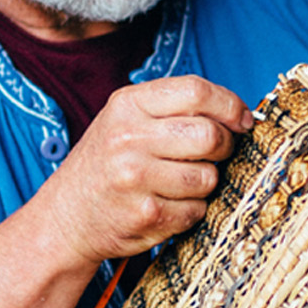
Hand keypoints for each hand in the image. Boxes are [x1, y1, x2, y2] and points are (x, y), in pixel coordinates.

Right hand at [38, 75, 254, 266]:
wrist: (65, 217)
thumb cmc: (105, 165)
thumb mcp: (125, 121)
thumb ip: (173, 110)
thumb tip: (239, 114)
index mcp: (127, 105)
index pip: (196, 90)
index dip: (229, 105)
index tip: (241, 120)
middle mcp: (128, 138)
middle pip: (210, 134)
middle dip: (224, 146)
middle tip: (216, 153)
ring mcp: (135, 178)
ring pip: (208, 176)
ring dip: (205, 182)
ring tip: (179, 183)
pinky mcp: (146, 214)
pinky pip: (196, 209)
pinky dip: (190, 210)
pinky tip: (167, 205)